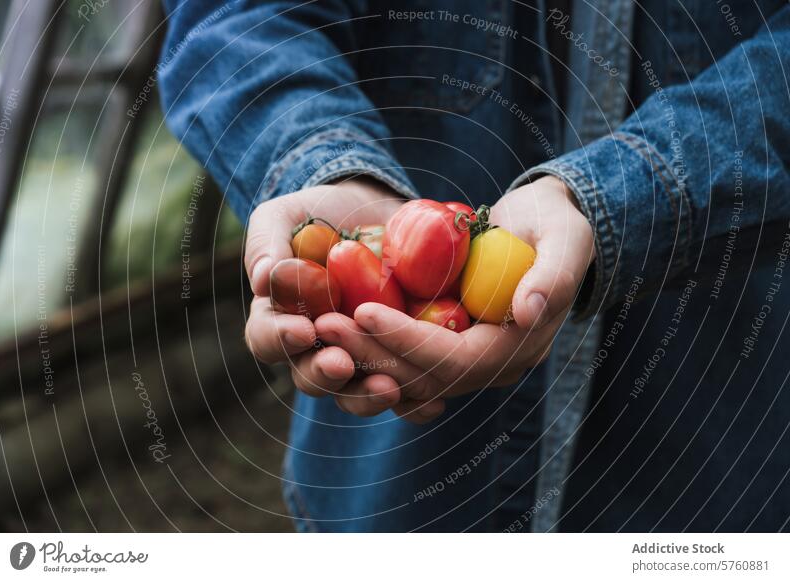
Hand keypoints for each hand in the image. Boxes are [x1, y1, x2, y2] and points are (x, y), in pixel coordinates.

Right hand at [244, 177, 444, 421]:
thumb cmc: (321, 213)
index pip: (266, 340)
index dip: (280, 340)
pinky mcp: (395, 359)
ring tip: (389, 389)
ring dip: (366, 396)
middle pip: (309, 377)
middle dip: (324, 375)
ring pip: (352, 395)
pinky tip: (432, 403)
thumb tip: (262, 280)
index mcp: (279, 319)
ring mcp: (357, 357)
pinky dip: (414, 403)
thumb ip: (268, 241)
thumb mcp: (287, 214)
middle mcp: (315, 347)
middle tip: (342, 364)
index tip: (305, 330)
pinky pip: (401, 392)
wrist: (377, 212)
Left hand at [343, 176, 594, 412]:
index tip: (362, 310)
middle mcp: (488, 367)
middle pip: (421, 377)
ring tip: (319, 324)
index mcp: (517, 348)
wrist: (542, 228)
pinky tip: (334, 329)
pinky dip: (368, 350)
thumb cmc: (555, 226)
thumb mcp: (566, 237)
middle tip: (323, 324)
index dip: (406, 341)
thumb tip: (529, 309)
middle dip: (371, 353)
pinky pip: (400, 362)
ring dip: (360, 354)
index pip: (454, 361)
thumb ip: (554, 273)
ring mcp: (463, 361)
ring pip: (403, 376)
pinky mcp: (442, 347)